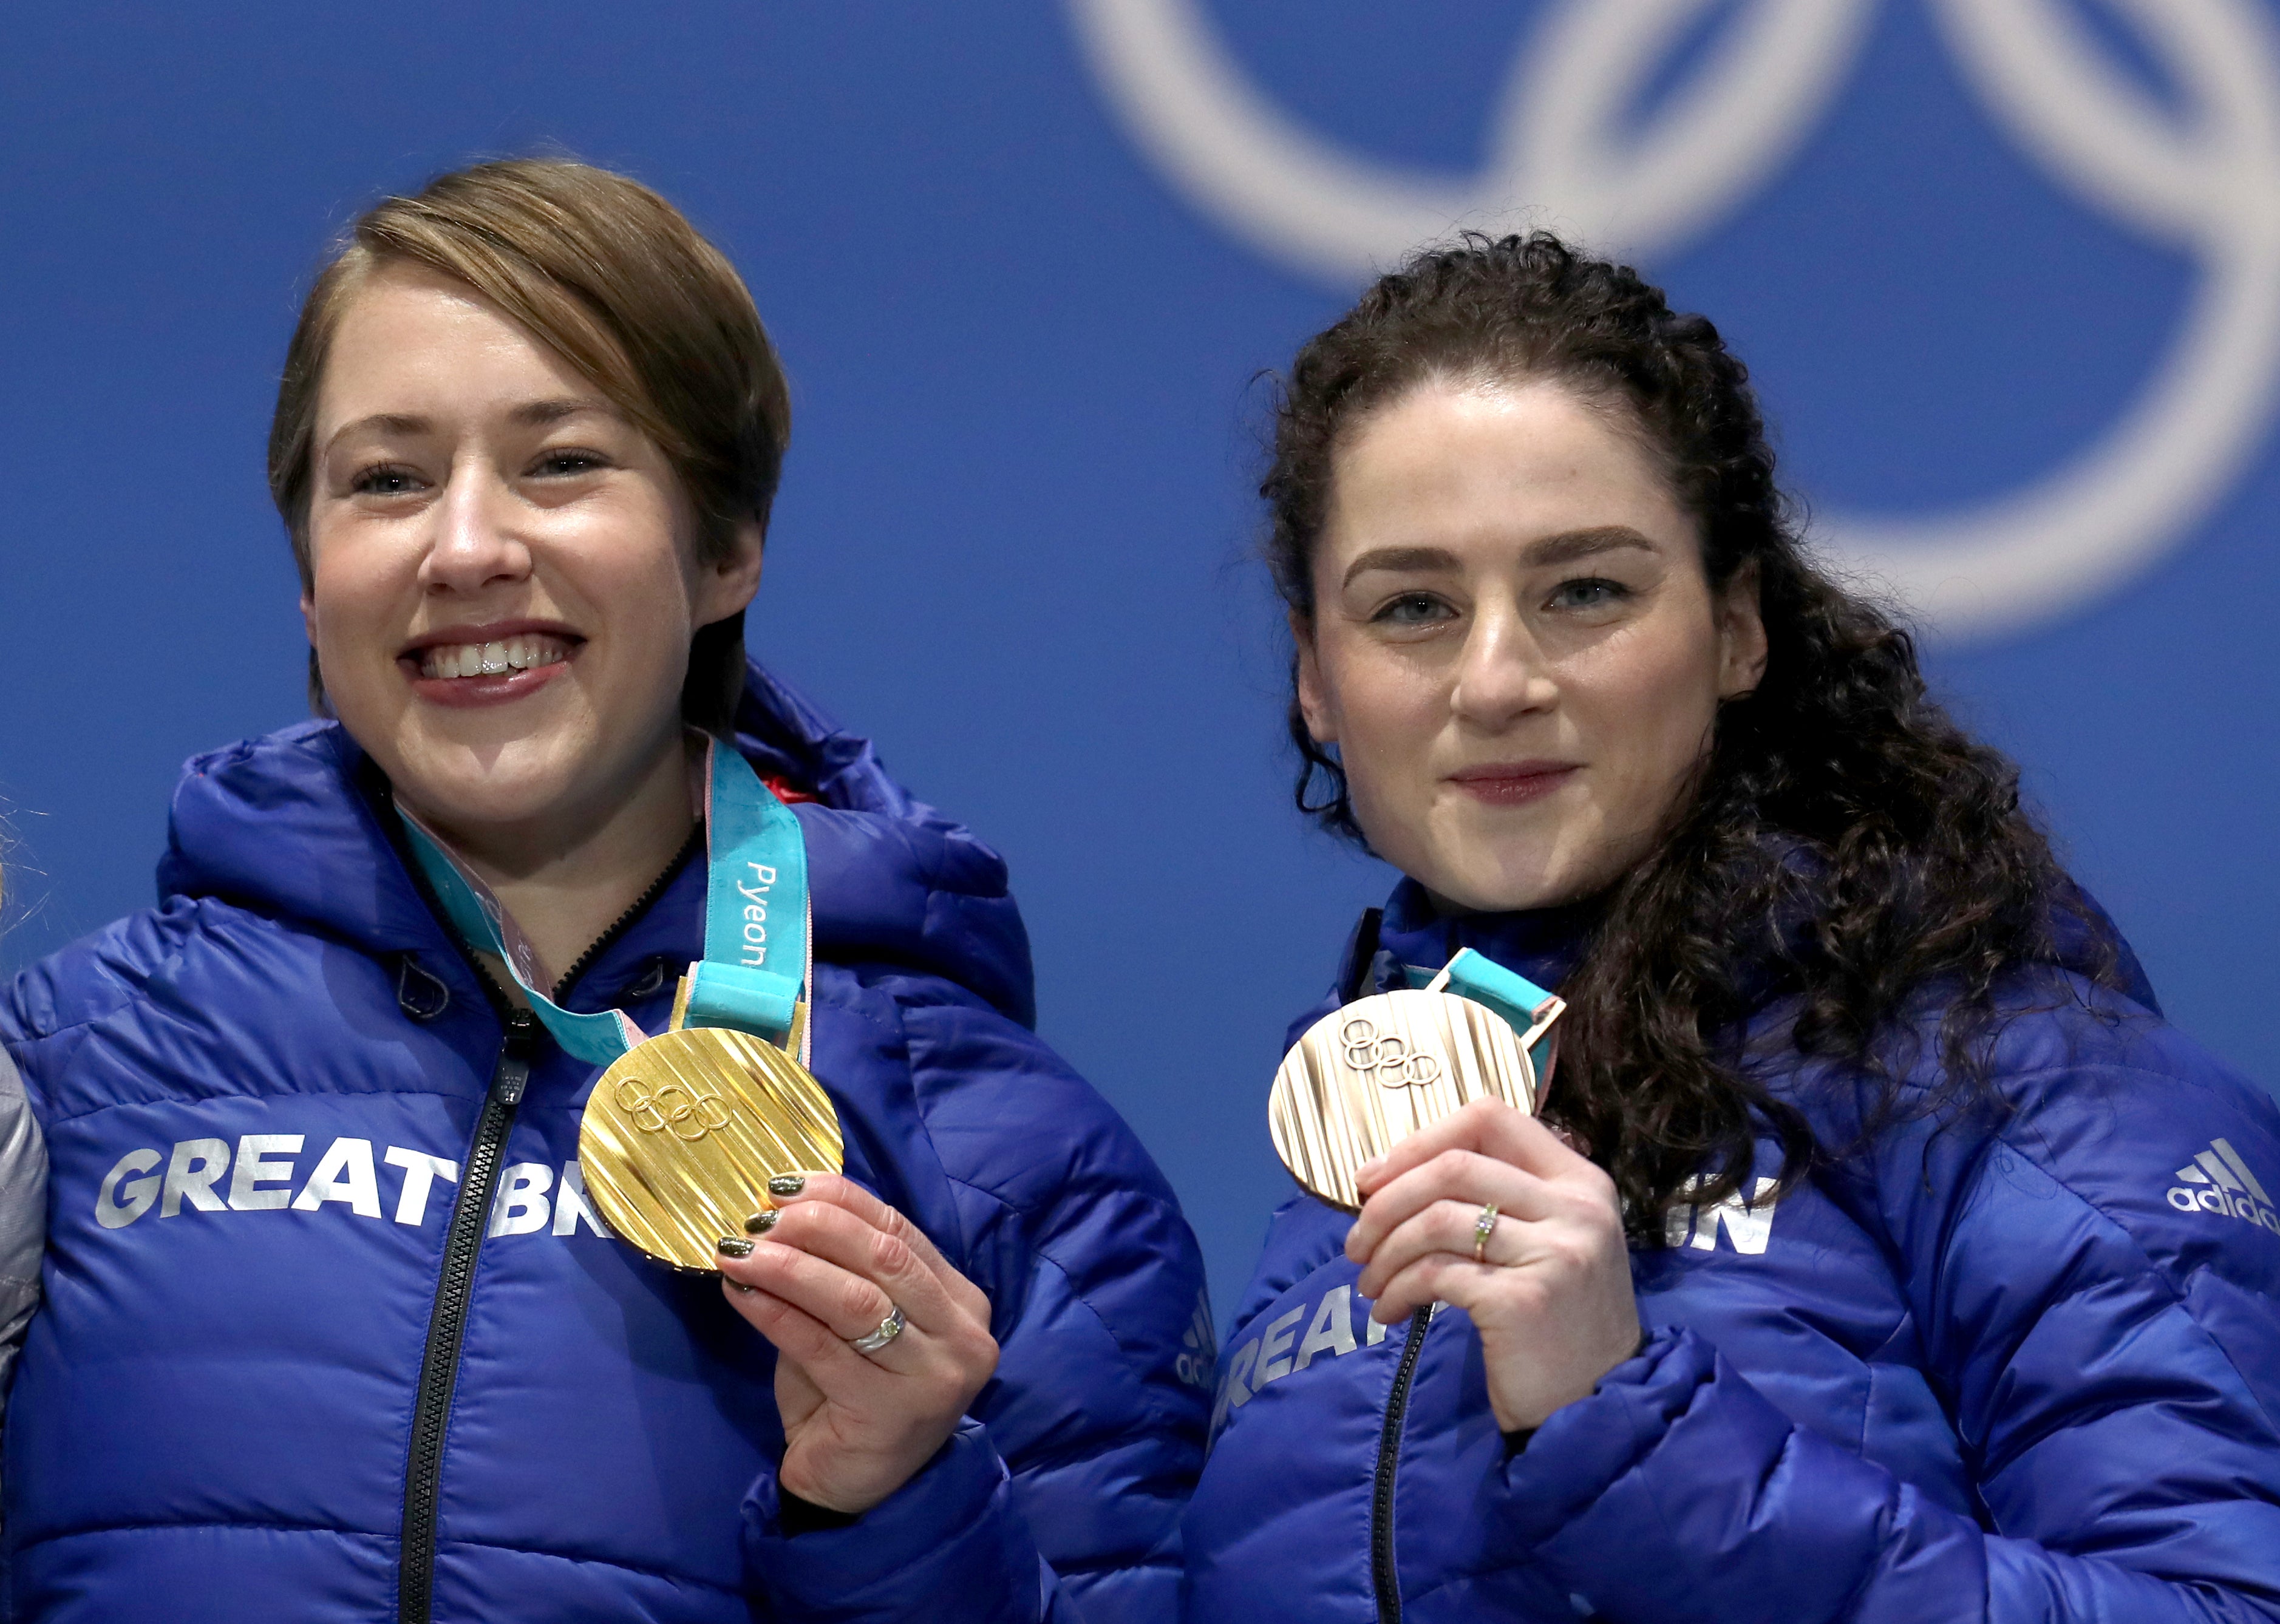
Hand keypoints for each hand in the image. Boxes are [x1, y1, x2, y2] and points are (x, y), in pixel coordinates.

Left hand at [718, 1174, 997, 1514]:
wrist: (854, 1492)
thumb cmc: (852, 1396)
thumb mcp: (856, 1325)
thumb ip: (839, 1273)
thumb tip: (778, 1213)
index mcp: (961, 1302)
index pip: (901, 1231)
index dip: (842, 1201)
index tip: (785, 1185)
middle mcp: (962, 1336)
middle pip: (885, 1258)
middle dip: (816, 1227)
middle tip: (759, 1219)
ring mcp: (935, 1377)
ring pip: (856, 1301)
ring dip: (791, 1267)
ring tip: (741, 1251)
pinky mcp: (892, 1413)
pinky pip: (822, 1348)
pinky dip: (776, 1314)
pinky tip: (741, 1293)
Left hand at [1346, 1098, 1637, 1431]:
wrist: (1594, 1408)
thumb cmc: (1556, 1324)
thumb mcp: (1546, 1244)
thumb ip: (1497, 1199)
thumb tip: (1390, 1175)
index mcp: (1580, 1181)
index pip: (1491, 1119)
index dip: (1422, 1140)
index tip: (1374, 1178)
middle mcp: (1576, 1208)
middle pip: (1454, 1166)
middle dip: (1387, 1200)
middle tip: (1356, 1240)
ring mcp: (1555, 1253)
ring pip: (1437, 1219)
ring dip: (1385, 1251)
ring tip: (1369, 1282)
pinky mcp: (1524, 1300)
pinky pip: (1436, 1274)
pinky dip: (1397, 1288)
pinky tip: (1388, 1311)